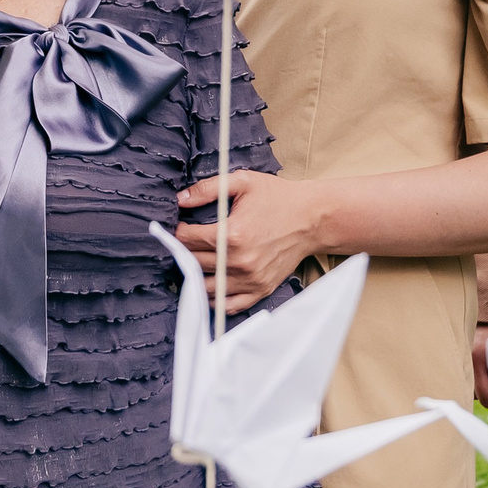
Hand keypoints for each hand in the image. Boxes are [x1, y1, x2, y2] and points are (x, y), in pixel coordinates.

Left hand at [172, 170, 316, 313]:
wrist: (312, 218)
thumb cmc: (278, 198)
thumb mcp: (242, 182)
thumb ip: (207, 189)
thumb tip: (179, 199)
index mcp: (232, 234)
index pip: (187, 239)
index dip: (176, 231)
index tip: (176, 226)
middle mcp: (239, 261)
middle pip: (192, 263)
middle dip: (182, 252)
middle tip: (182, 243)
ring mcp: (250, 279)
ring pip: (205, 287)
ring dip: (193, 276)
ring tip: (192, 262)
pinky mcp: (260, 289)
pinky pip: (229, 305)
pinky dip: (214, 297)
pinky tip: (210, 284)